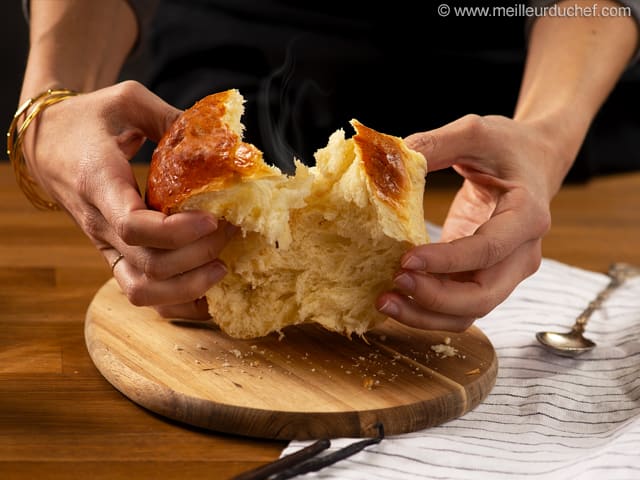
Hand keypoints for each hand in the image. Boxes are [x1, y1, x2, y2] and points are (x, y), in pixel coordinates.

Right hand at [22, 80, 232, 318]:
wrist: (46, 144)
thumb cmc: (86, 121)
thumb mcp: (127, 102)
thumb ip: (170, 118)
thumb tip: (219, 140)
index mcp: (99, 184)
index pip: (133, 226)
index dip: (178, 231)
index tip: (212, 218)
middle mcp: (100, 224)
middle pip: (149, 265)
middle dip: (198, 254)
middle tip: (229, 230)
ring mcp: (106, 246)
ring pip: (142, 291)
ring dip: (188, 286)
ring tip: (222, 265)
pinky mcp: (115, 256)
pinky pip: (142, 293)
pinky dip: (177, 301)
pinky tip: (208, 290)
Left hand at [377, 114, 557, 330]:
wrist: (533, 161)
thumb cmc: (507, 146)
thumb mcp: (475, 133)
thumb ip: (435, 143)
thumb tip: (391, 157)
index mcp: (527, 216)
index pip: (489, 250)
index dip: (447, 261)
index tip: (406, 259)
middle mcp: (521, 253)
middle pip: (483, 297)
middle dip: (435, 300)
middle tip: (392, 284)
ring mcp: (504, 271)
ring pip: (469, 312)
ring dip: (426, 314)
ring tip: (385, 301)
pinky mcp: (482, 275)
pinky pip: (456, 305)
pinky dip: (426, 308)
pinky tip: (395, 296)